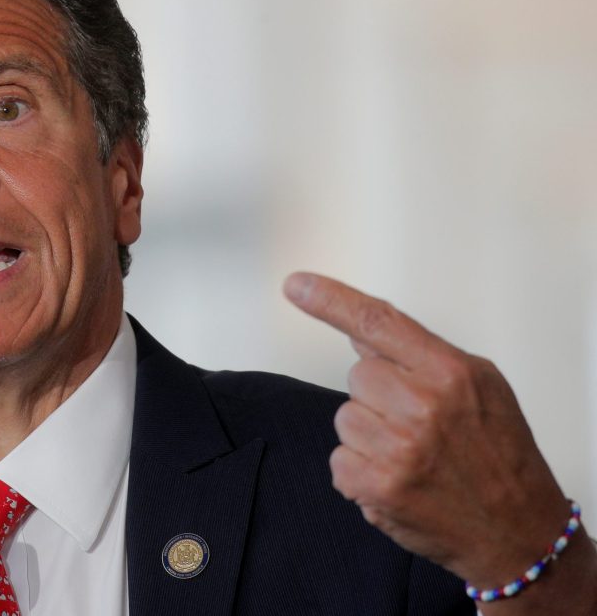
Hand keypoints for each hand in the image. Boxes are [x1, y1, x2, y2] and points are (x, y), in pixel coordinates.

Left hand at [282, 272, 573, 590]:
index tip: (296, 285)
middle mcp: (422, 405)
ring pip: (346, 417)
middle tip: (420, 425)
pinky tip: (398, 480)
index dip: (330, 301)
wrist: (518, 529)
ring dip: (369, 435)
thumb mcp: (480, 386)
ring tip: (414, 455)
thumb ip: (421, 355)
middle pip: (359, 374)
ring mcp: (398, 448)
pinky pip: (339, 459)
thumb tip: (361, 331)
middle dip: (380, 396)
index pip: (377, 322)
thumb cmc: (500, 454)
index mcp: (450, 372)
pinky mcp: (378, 485)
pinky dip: (361, 472)